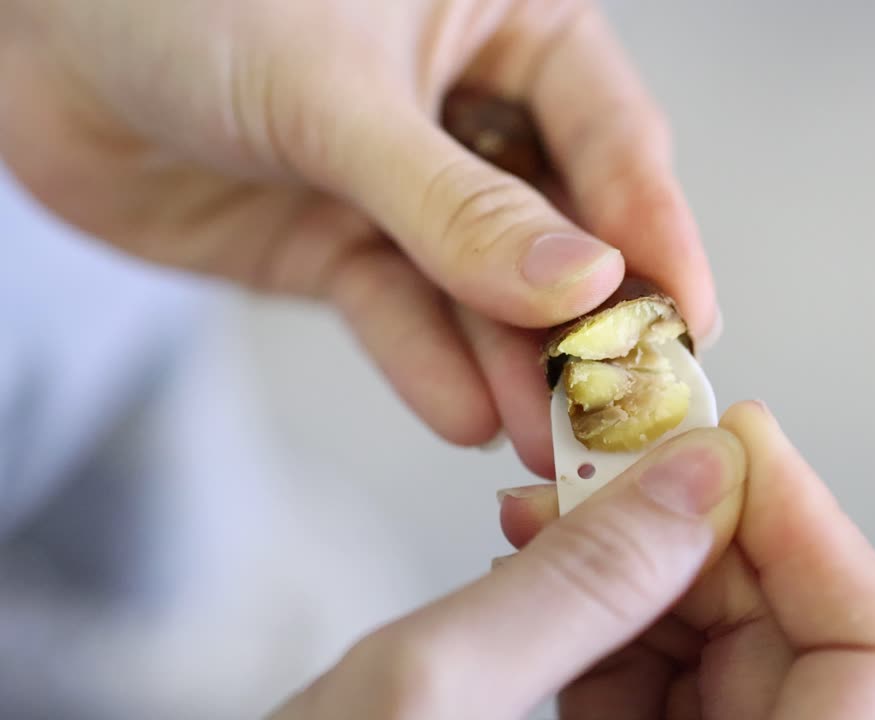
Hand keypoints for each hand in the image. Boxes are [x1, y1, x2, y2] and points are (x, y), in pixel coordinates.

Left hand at [0, 0, 717, 474]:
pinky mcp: (343, 247)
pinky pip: (396, 311)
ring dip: (513, 364)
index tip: (690, 324)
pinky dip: (426, 364)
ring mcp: (409, 187)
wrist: (28, 40)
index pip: (614, 140)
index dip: (654, 234)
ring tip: (548, 441)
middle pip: (560, 229)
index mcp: (510, 26)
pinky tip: (465, 416)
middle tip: (620, 412)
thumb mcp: (337, 94)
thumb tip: (583, 287)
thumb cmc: (184, 1)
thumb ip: (456, 202)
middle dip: (585, 324)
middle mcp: (473, 108)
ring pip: (483, 287)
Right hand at [270, 402, 874, 718]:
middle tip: (625, 457)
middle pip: (811, 640)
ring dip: (659, 557)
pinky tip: (545, 557)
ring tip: (555, 505)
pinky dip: (619, 605)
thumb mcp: (427, 694)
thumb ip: (581, 582)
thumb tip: (700, 471)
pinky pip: (672, 680)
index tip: (736, 446)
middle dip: (717, 529)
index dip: (821, 531)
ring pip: (740, 650)